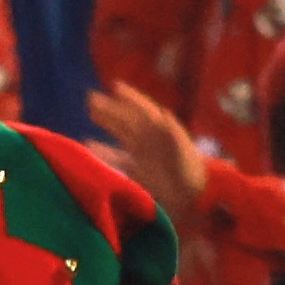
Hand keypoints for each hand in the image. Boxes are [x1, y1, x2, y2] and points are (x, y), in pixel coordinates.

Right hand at [88, 78, 197, 221]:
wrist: (194, 198)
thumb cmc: (191, 171)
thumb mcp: (183, 150)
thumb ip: (172, 132)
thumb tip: (162, 113)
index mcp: (162, 131)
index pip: (144, 110)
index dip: (131, 98)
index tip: (115, 86)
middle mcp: (151, 139)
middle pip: (128, 119)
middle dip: (112, 108)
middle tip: (92, 98)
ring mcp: (144, 154)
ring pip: (122, 135)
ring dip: (108, 124)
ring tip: (92, 113)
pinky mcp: (138, 171)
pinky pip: (117, 159)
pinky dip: (104, 153)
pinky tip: (90, 146)